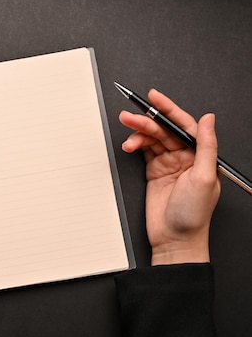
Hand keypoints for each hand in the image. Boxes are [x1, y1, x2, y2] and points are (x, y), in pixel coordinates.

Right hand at [119, 89, 220, 264]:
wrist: (175, 239)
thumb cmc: (193, 215)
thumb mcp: (204, 178)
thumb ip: (206, 146)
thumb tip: (209, 119)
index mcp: (201, 155)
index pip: (185, 124)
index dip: (169, 109)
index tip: (154, 98)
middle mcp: (186, 156)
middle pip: (164, 130)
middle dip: (146, 121)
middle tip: (129, 116)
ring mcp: (169, 163)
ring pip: (152, 139)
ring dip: (138, 133)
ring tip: (127, 133)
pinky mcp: (154, 171)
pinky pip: (144, 151)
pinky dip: (135, 145)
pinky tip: (130, 146)